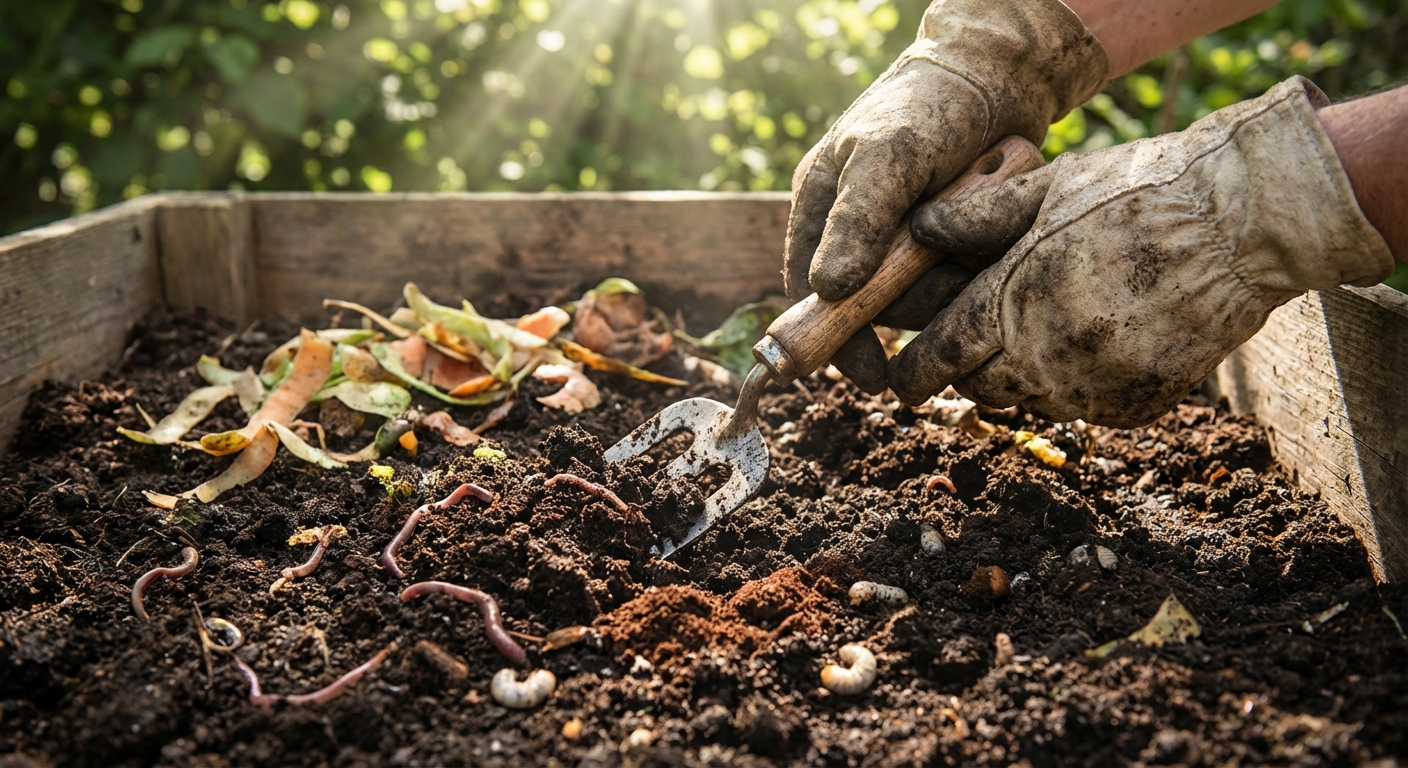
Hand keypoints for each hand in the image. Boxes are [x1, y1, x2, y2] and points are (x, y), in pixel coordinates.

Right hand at [784, 0, 1107, 392]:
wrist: (1001, 77)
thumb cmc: (929, 103)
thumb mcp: (888, 156)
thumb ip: (858, 221)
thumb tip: (827, 290)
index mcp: (822, 210)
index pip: (813, 292)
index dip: (837, 338)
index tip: (869, 375)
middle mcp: (858, 232)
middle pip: (874, 305)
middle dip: (915, 300)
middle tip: (952, 277)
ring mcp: (904, 242)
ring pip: (920, 299)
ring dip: (951, 284)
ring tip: (979, 242)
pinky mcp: (948, 246)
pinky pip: (955, 284)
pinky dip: (975, 272)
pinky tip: (991, 244)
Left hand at [891, 76, 1393, 426]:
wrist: (1242, 226)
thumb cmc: (1141, 190)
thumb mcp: (1051, 186)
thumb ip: (978, 217)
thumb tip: (916, 230)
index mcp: (1014, 300)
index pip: (938, 359)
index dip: (912, 370)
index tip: (903, 373)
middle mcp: (1047, 356)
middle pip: (976, 387)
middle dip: (964, 370)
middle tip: (972, 343)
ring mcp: (1094, 387)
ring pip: (1026, 401)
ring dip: (1017, 377)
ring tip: (1036, 333)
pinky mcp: (1135, 405)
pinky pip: (1082, 408)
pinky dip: (1074, 385)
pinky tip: (1093, 342)